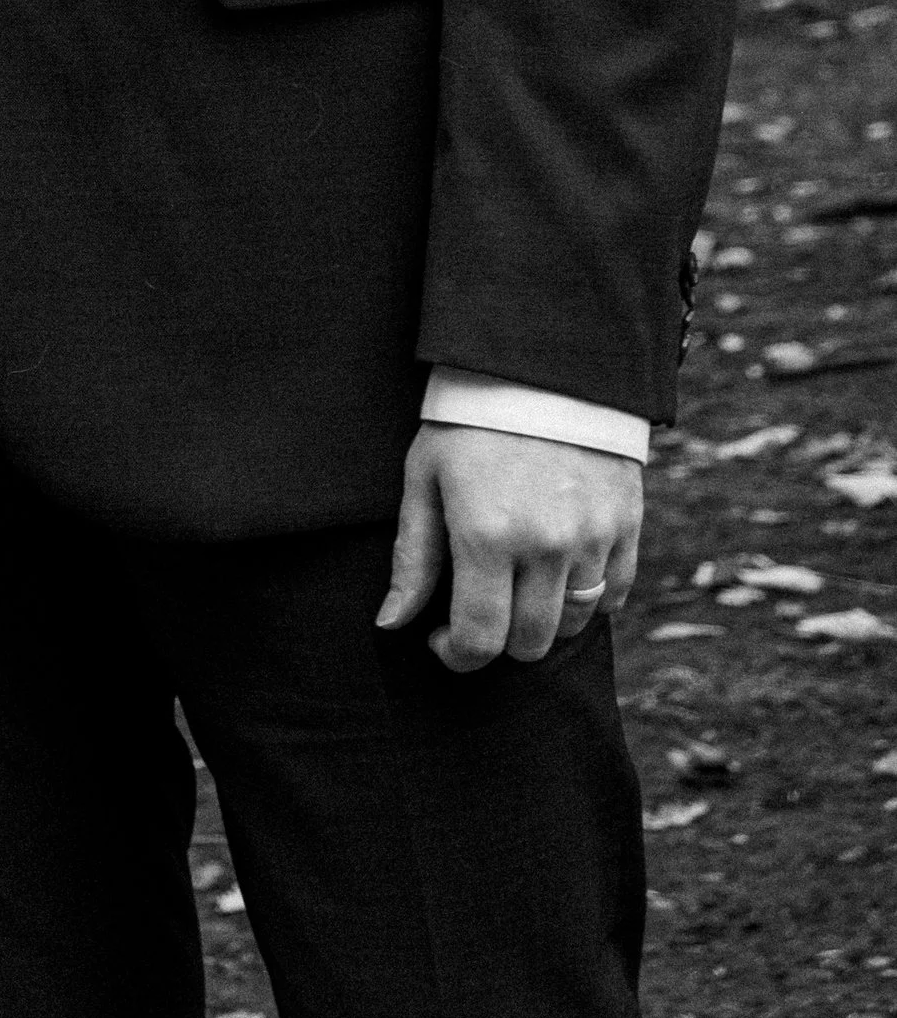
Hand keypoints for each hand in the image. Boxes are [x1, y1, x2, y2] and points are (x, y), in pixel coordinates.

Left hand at [377, 421, 642, 672]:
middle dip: (497, 640)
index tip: (442, 639)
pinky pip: (613, 595)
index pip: (479, 638)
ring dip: (542, 621)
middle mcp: (546, 546)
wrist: (541, 363)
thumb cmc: (468, 421)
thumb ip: (413, 558)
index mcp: (487, 536)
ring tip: (517, 586)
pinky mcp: (626, 525)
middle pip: (529, 643)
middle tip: (478, 609)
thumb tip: (392, 624)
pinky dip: (588, 600)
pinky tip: (558, 572)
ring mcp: (593, 538)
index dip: (457, 655)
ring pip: (574, 626)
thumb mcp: (424, 477)